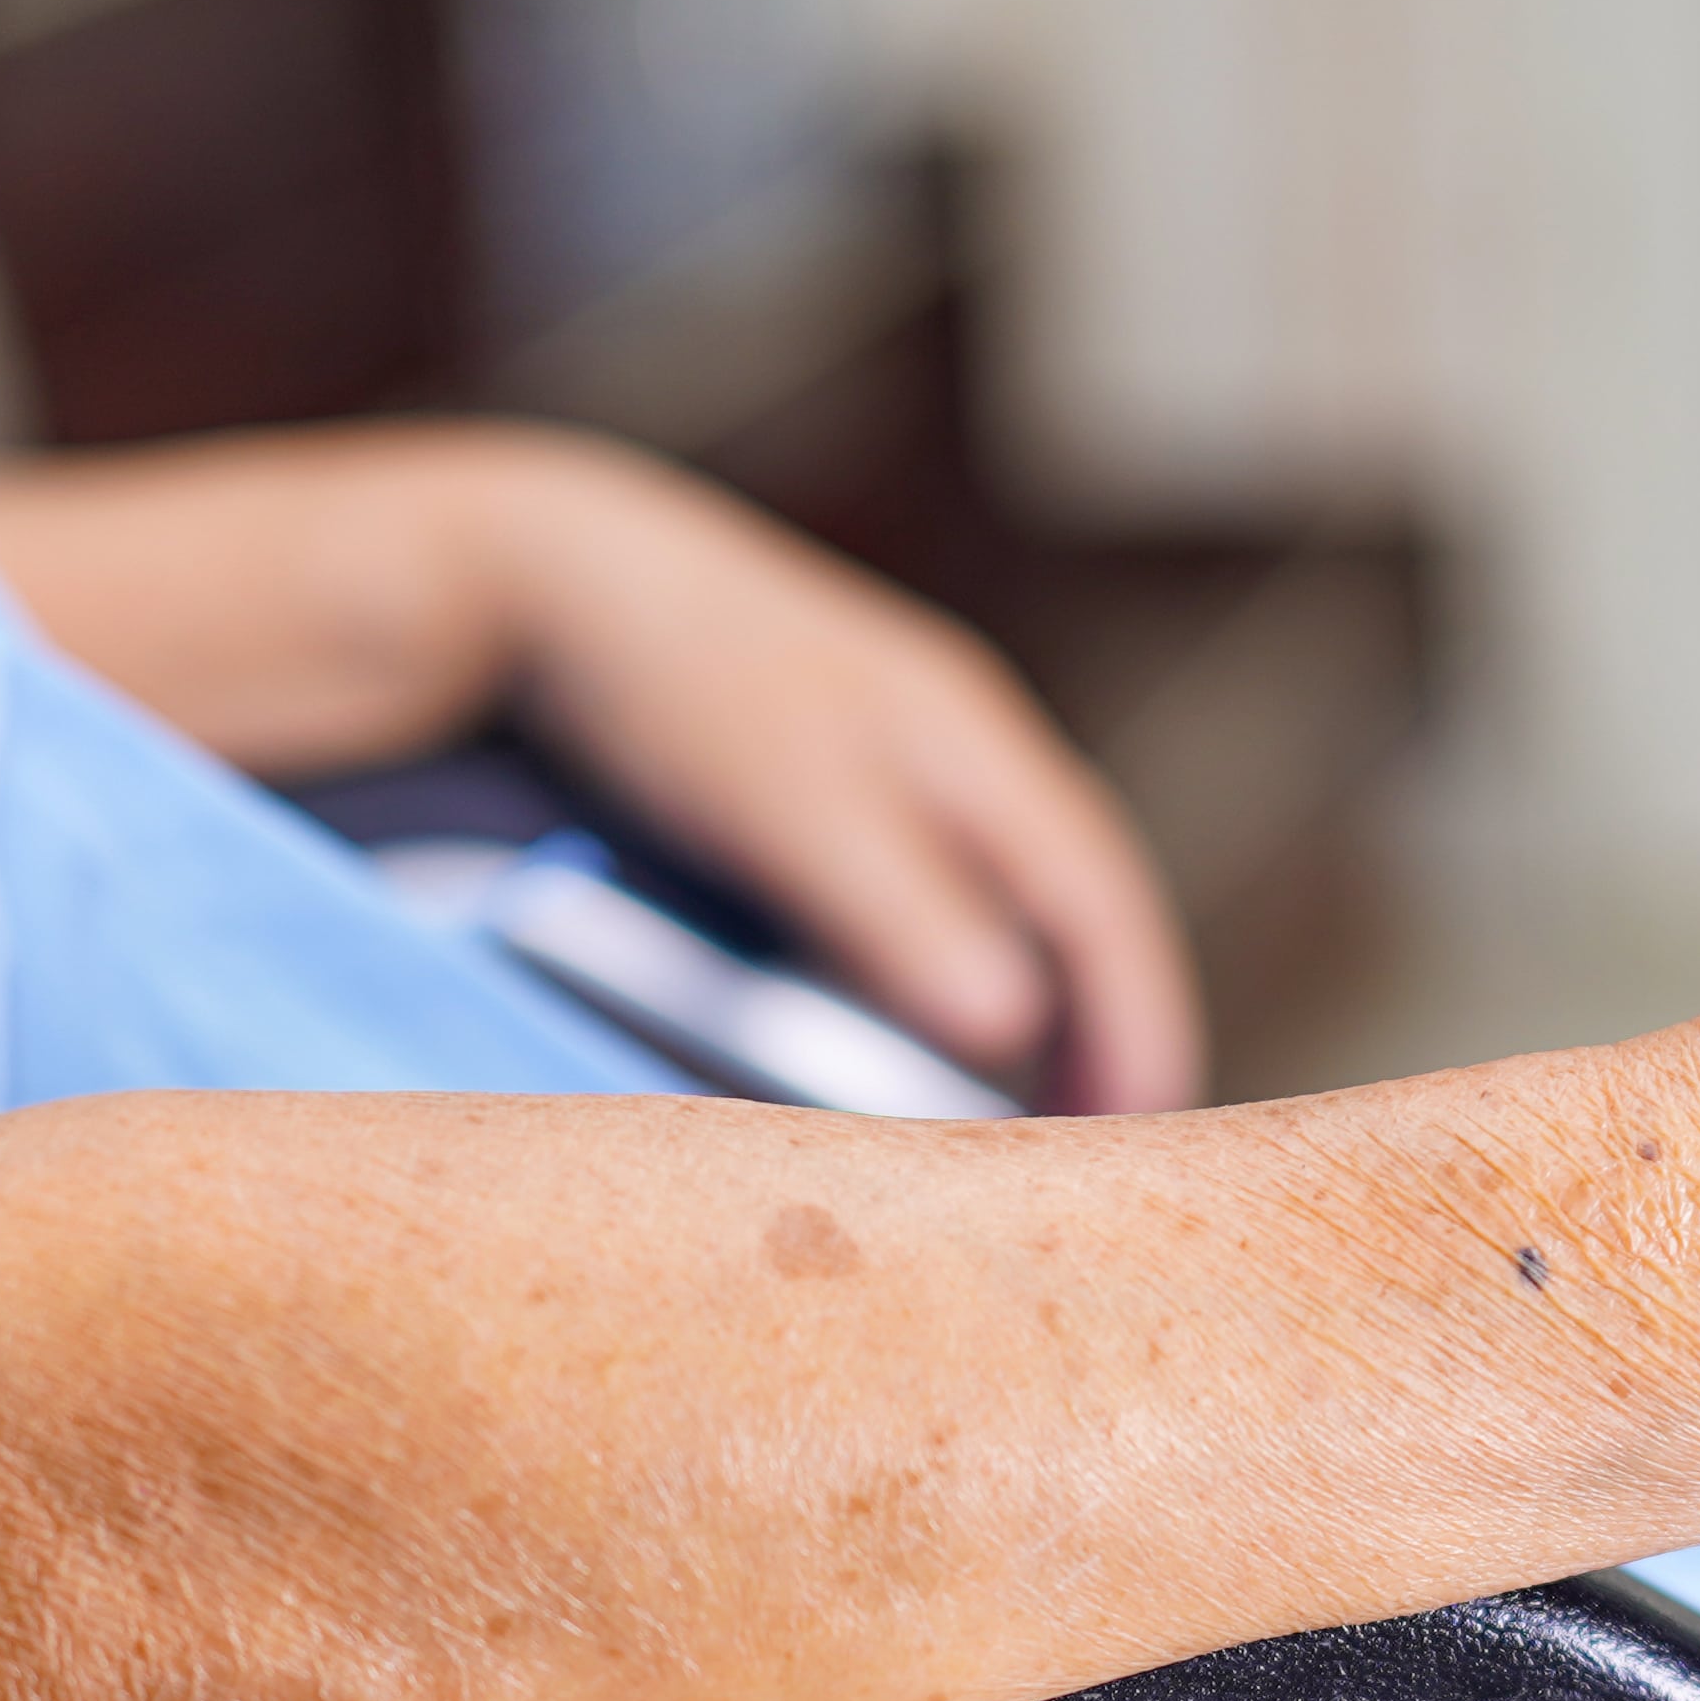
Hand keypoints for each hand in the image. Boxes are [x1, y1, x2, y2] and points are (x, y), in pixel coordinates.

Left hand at [484, 440, 1205, 1114]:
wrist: (547, 569)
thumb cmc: (674, 681)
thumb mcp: (794, 810)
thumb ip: (903, 916)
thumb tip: (1013, 1029)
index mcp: (975, 743)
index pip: (1102, 899)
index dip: (1138, 1014)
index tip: (1152, 1122)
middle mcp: (956, 743)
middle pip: (1075, 895)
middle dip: (1110, 1013)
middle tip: (1119, 1131)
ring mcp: (894, 750)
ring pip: (1006, 887)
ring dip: (1040, 990)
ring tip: (1044, 1097)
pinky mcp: (827, 771)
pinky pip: (934, 880)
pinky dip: (960, 958)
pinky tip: (928, 1010)